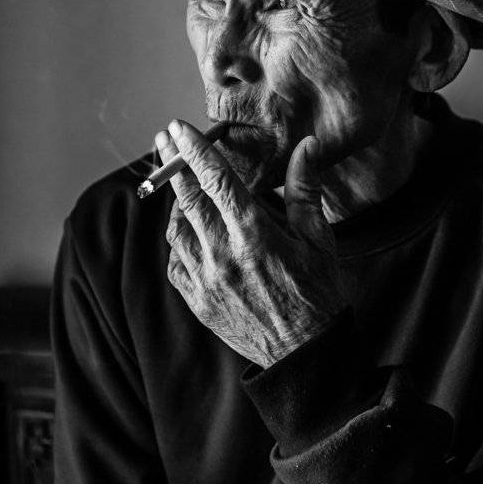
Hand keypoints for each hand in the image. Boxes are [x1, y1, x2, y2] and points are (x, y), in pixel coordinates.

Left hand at [158, 119, 346, 367]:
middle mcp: (224, 255)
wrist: (304, 356)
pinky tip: (188, 231)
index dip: (195, 149)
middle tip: (163, 139)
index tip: (179, 128)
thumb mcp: (319, 238)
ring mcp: (206, 280)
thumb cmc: (318, 294)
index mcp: (255, 235)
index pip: (216, 179)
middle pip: (187, 197)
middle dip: (172, 163)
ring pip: (176, 229)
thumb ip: (305, 188)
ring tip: (180, 184)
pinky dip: (178, 241)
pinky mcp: (198, 301)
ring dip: (175, 202)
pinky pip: (175, 262)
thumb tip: (307, 145)